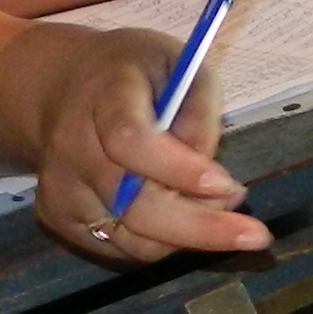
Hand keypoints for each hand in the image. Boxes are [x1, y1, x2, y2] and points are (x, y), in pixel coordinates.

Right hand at [1, 23, 269, 268]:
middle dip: (197, 227)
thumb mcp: (178, 65)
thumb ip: (199, 112)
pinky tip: (186, 221)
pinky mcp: (59, 217)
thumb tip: (213, 180)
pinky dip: (161, 244)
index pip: (130, 141)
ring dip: (186, 238)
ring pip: (129, 237)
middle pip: (130, 204)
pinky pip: (119, 248)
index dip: (178, 169)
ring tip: (225, 218)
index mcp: (102, 96)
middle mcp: (71, 146)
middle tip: (253, 234)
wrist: (64, 87)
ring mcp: (60, 187)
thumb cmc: (134, 74)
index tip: (226, 185)